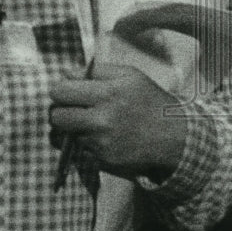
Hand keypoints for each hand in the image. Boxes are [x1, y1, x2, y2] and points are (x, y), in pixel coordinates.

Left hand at [48, 62, 187, 181]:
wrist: (175, 138)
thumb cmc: (149, 100)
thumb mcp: (128, 75)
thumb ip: (95, 70)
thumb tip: (65, 74)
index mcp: (107, 93)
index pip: (59, 92)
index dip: (60, 90)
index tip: (66, 92)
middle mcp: (102, 120)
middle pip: (56, 117)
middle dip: (60, 111)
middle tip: (71, 109)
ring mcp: (102, 143)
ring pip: (68, 133)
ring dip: (75, 128)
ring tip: (93, 122)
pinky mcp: (104, 160)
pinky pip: (83, 148)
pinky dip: (89, 142)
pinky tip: (105, 136)